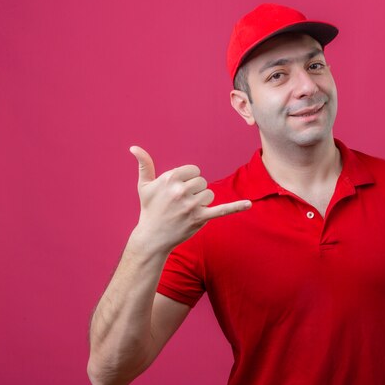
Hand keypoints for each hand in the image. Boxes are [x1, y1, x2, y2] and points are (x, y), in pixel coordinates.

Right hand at [129, 146, 250, 251]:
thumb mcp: (144, 186)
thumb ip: (144, 164)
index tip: (178, 191)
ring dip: (201, 202)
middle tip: (180, 204)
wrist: (152, 237)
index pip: (194, 171)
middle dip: (194, 192)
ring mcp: (192, 205)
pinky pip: (222, 210)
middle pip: (202, 182)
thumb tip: (134, 147)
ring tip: (186, 211)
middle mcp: (182, 190)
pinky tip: (249, 204)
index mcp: (171, 178)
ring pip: (209, 194)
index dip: (188, 180)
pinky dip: (236, 207)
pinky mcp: (200, 218)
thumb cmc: (149, 209)